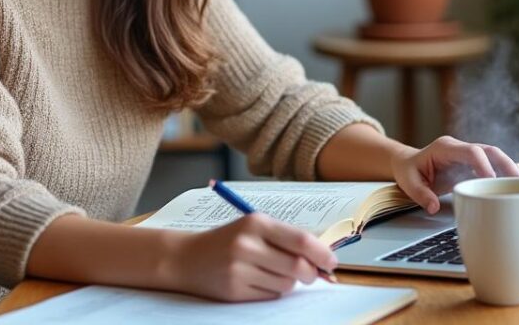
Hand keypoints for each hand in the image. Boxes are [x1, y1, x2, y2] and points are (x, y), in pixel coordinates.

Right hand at [169, 213, 336, 300]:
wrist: (186, 258)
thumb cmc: (228, 240)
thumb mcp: (254, 228)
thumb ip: (285, 238)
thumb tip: (322, 256)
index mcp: (256, 223)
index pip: (301, 239)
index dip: (322, 253)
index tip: (332, 261)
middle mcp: (247, 245)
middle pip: (297, 266)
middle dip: (312, 273)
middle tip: (313, 274)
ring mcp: (239, 269)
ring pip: (286, 284)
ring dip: (290, 282)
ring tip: (275, 272)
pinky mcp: (234, 291)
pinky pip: (270, 295)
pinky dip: (274, 291)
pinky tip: (260, 281)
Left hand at [390, 136, 518, 213]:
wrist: (409, 163)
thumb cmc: (410, 170)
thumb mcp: (409, 182)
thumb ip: (420, 194)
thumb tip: (434, 206)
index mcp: (445, 147)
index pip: (471, 151)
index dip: (484, 164)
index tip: (492, 180)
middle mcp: (459, 147)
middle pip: (489, 150)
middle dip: (506, 164)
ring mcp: (468, 154)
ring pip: (495, 156)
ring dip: (510, 169)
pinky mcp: (473, 163)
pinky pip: (492, 164)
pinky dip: (504, 173)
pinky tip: (518, 183)